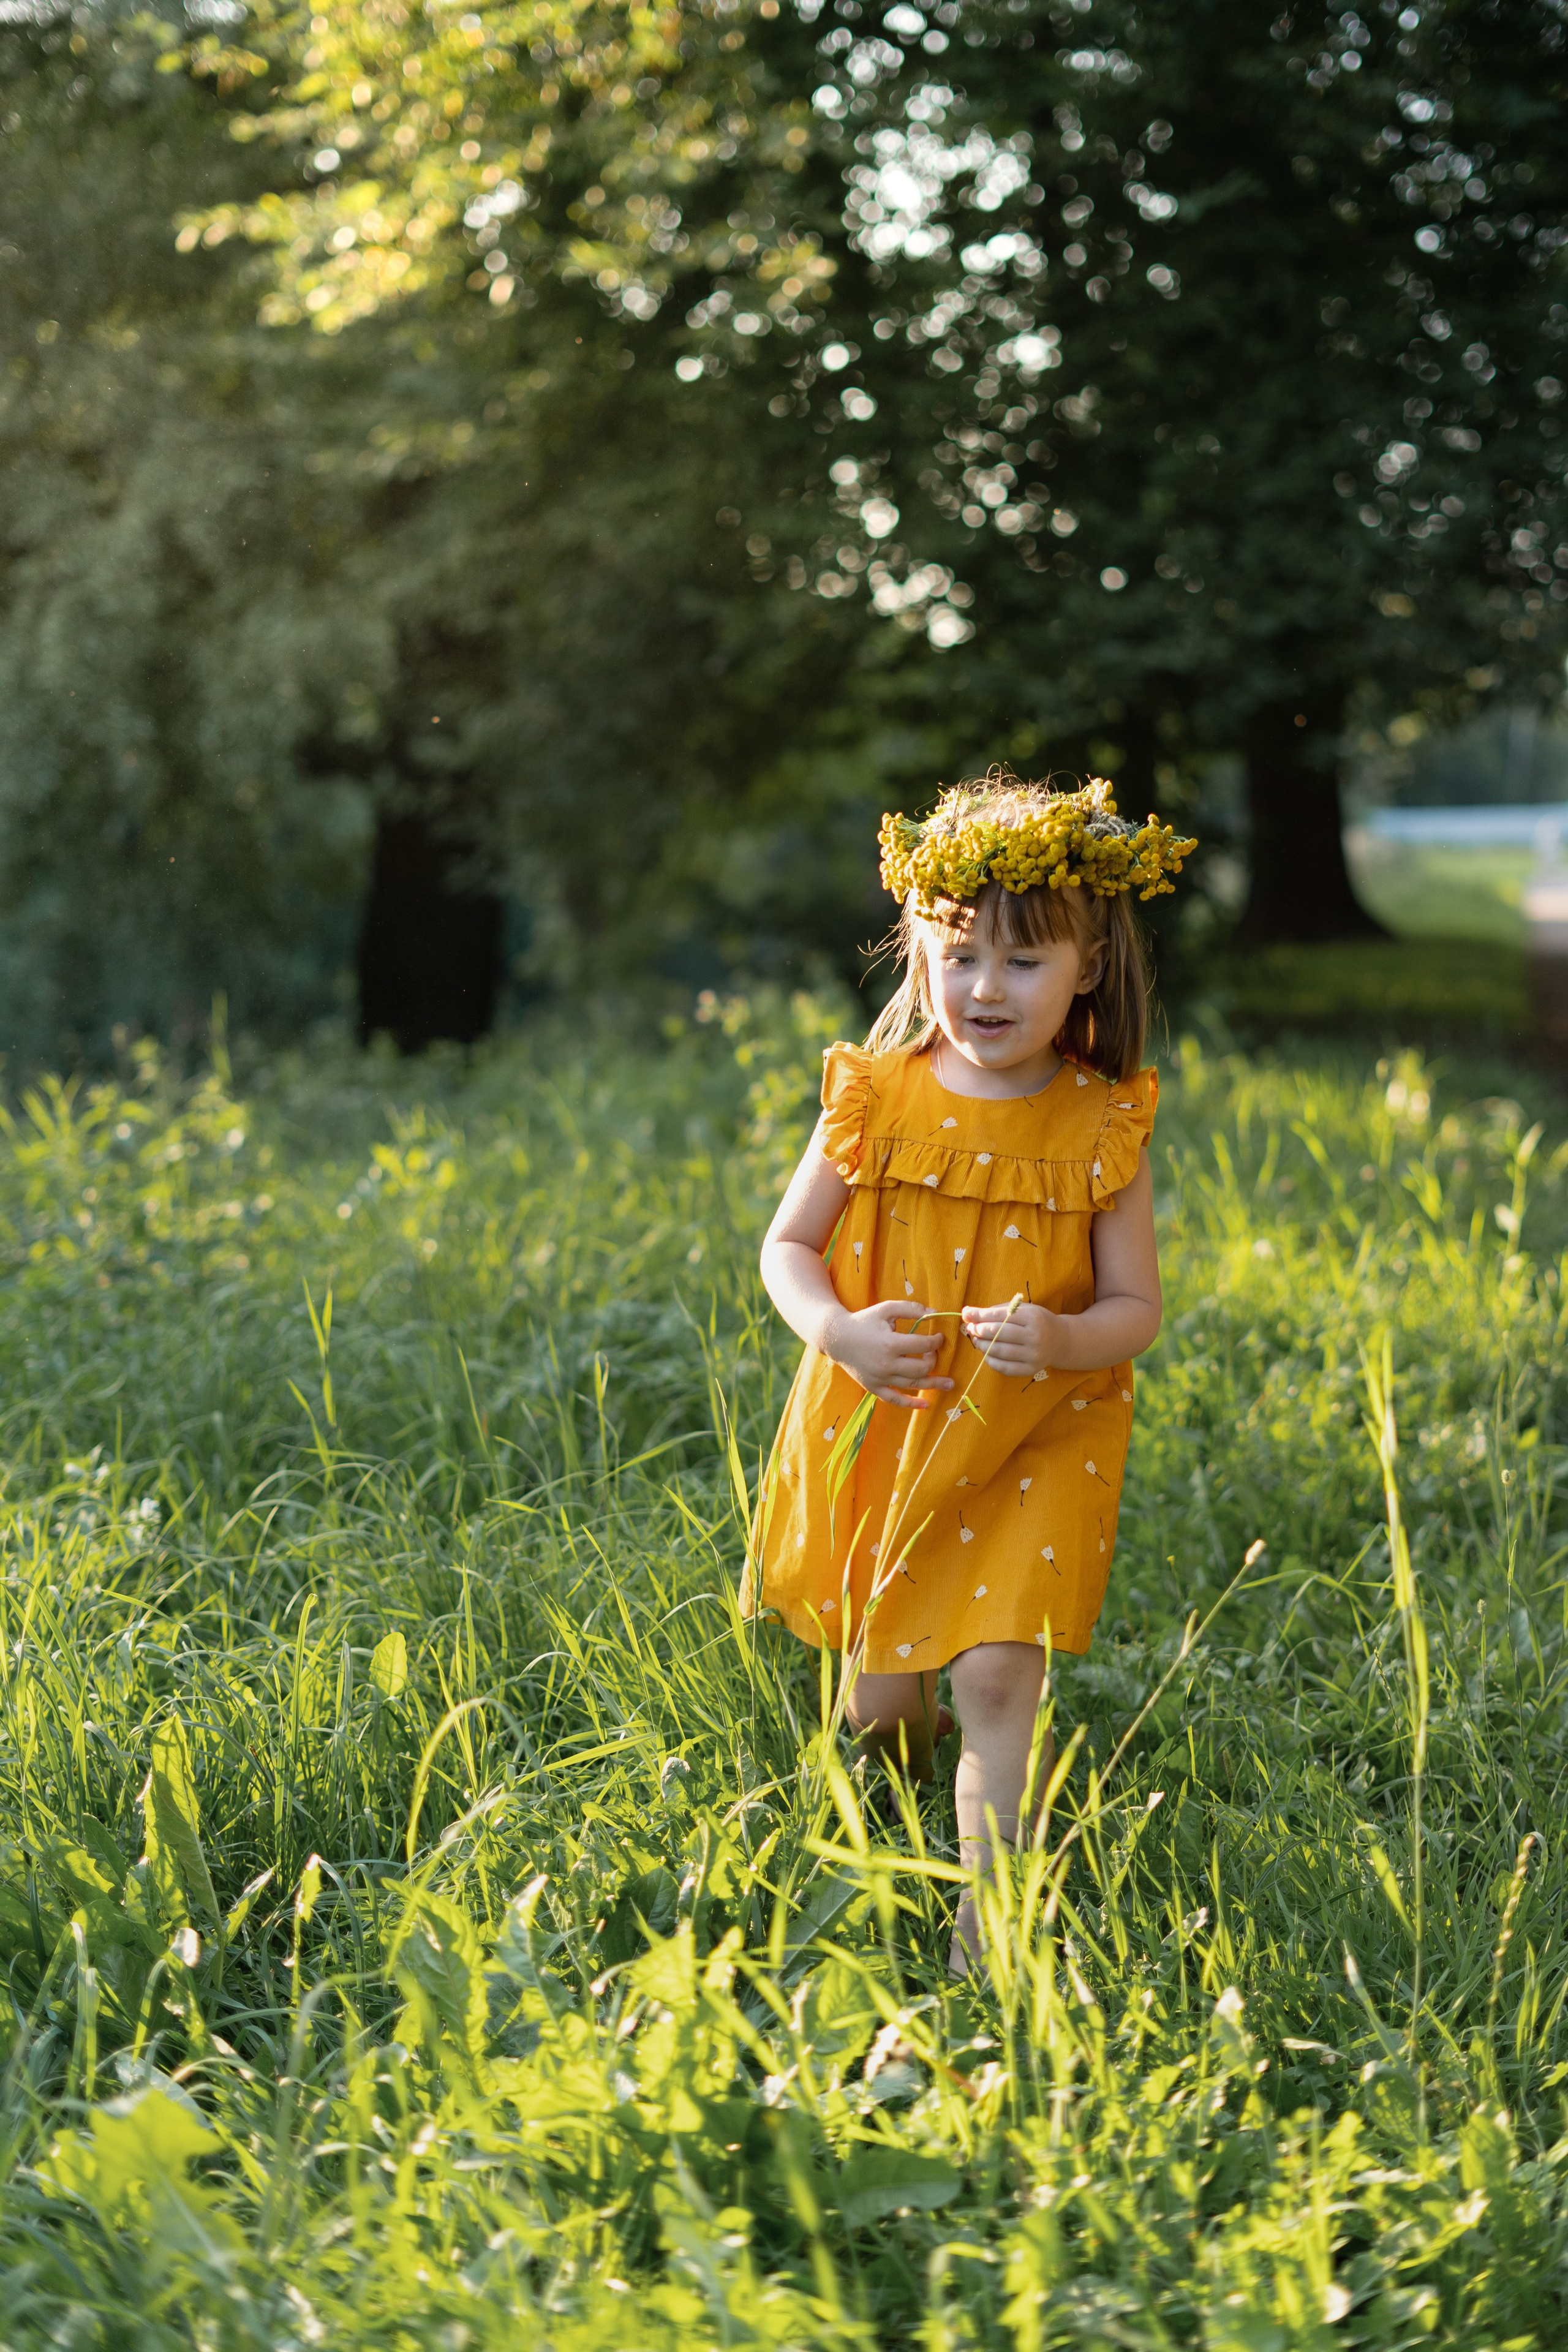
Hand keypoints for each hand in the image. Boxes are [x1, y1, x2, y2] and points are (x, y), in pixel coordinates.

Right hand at [825, 1299, 954, 1408]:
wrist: (837, 1337)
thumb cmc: (864, 1321)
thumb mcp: (886, 1309)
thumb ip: (911, 1309)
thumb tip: (935, 1313)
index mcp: (890, 1344)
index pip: (924, 1345)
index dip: (937, 1341)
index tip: (939, 1337)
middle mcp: (886, 1364)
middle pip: (921, 1368)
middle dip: (934, 1360)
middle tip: (934, 1353)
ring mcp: (880, 1378)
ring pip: (912, 1385)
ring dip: (933, 1384)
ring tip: (950, 1384)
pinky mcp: (874, 1387)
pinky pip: (894, 1399)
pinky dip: (911, 1404)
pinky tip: (926, 1405)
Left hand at [961, 1296, 1063, 1377]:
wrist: (1059, 1341)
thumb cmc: (1035, 1322)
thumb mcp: (1021, 1309)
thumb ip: (995, 1311)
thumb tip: (967, 1314)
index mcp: (1032, 1317)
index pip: (1000, 1316)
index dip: (980, 1316)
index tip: (966, 1314)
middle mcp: (1034, 1337)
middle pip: (998, 1333)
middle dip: (979, 1330)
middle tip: (971, 1328)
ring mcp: (1033, 1355)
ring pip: (999, 1351)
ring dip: (982, 1345)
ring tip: (977, 1340)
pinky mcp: (1031, 1370)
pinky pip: (1004, 1367)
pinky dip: (990, 1360)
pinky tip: (986, 1354)